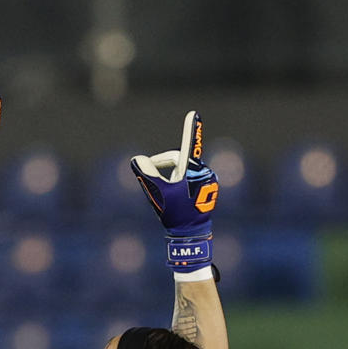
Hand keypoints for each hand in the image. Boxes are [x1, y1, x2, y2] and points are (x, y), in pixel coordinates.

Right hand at [131, 110, 217, 272]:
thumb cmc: (174, 213)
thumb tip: (138, 159)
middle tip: (152, 182)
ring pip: (183, 172)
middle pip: (178, 161)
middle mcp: (204, 172)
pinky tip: (177, 201)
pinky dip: (179, 185)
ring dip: (171, 179)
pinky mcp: (209, 189)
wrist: (190, 235)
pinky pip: (190, 180)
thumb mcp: (156, 193)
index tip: (194, 113)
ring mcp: (209, 180)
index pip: (189, 145)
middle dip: (163, 168)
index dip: (190, 128)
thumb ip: (146, 173)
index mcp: (193, 171)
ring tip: (167, 198)